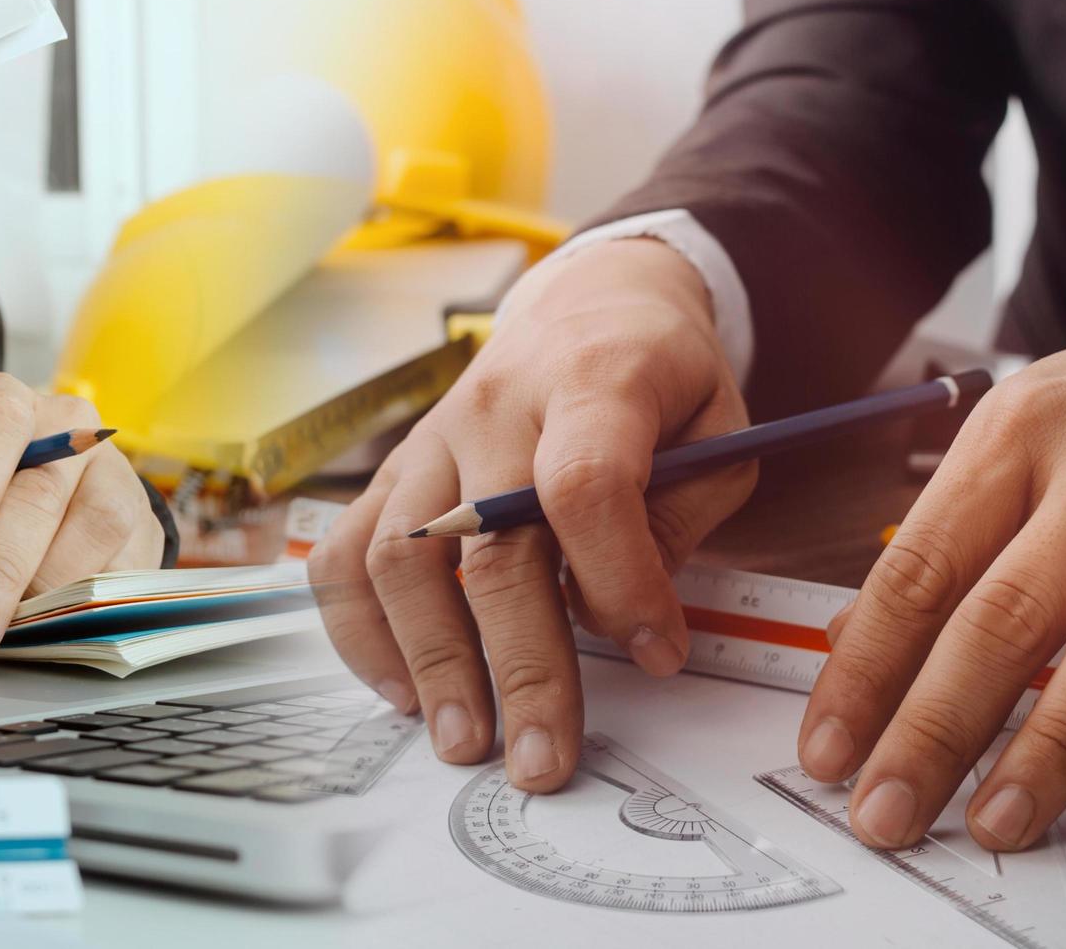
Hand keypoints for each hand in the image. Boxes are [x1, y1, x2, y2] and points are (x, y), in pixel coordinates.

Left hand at [0, 373, 165, 652]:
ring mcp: (113, 472)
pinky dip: (91, 603)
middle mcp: (65, 427)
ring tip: (8, 628)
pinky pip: (129, 563)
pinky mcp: (143, 524)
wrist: (4, 535)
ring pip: (97, 524)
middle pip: (44, 487)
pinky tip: (53, 623)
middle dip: (1, 567)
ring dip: (50, 588)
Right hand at [307, 239, 753, 792]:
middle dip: (520, 666)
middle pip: (492, 546)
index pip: (586, 485)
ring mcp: (431, 441)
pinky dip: (361, 630)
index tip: (660, 654)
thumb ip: (684, 514)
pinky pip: (345, 552)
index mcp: (593, 382)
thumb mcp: (720, 427)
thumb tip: (624, 615)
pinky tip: (403, 688)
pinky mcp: (393, 473)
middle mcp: (495, 409)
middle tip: (542, 759)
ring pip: (400, 555)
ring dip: (430, 661)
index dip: (620, 580)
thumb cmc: (657, 376)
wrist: (586, 305)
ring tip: (465, 739)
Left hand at [801, 306, 1065, 851]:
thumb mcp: (1025, 433)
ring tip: (1000, 821)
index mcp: (1019, 434)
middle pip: (1006, 615)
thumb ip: (947, 532)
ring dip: (1054, 746)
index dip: (864, 672)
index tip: (826, 753)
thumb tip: (849, 636)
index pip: (920, 570)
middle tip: (889, 815)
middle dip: (936, 729)